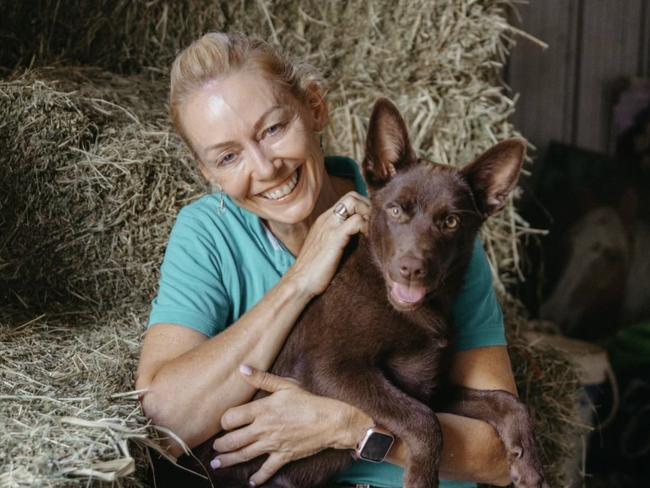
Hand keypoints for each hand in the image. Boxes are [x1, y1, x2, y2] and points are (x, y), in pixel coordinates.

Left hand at [211, 365, 372, 485]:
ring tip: (217, 464)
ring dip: (228, 461)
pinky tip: (251, 482)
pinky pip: (267, 469)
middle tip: (215, 447)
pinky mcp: (283, 456)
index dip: (223, 421)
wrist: (329, 420)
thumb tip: (243, 368)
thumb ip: (262, 378)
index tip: (223, 423)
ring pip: (244, 455)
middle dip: (220, 445)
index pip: (232, 417)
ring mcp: (272, 444)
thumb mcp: (285, 385)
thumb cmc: (307, 400)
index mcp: (262, 410)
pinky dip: (258, 478)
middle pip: (233, 440)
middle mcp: (263, 429)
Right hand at [286, 191, 369, 297]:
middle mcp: (326, 219)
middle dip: (368, 207)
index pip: (347, 200)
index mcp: (325, 220)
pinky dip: (367, 227)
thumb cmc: (314, 272)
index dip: (363, 208)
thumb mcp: (327, 249)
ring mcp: (329, 226)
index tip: (372, 223)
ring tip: (373, 232)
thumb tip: (360, 240)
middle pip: (352, 196)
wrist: (299, 283)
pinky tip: (370, 240)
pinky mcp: (334, 237)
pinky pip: (356, 220)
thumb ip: (340, 239)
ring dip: (369, 214)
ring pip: (354, 202)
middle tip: (376, 226)